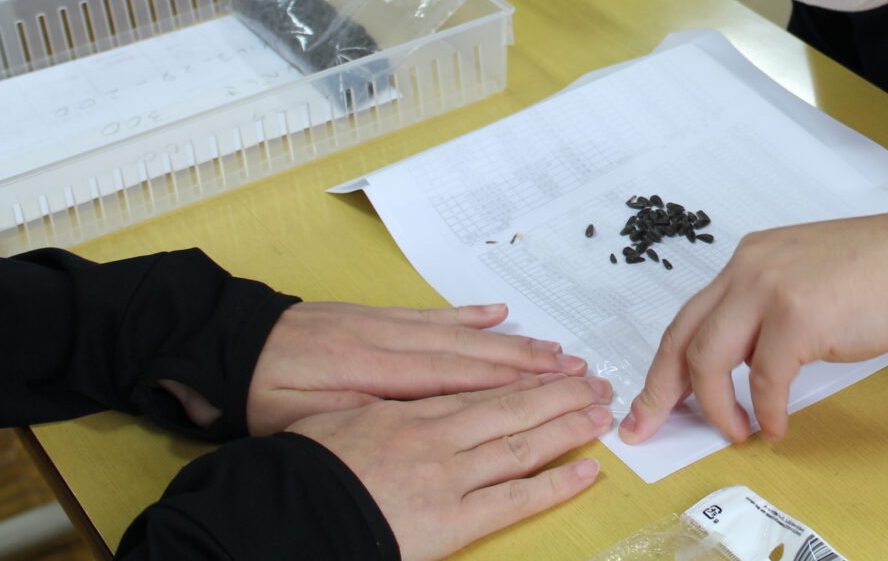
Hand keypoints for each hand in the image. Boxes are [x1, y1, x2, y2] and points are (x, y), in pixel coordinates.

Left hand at [161, 301, 587, 433]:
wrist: (229, 342)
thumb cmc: (262, 393)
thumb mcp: (306, 423)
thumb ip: (364, 421)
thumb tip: (417, 424)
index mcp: (376, 373)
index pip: (456, 380)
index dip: (508, 386)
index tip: (553, 390)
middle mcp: (392, 342)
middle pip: (474, 355)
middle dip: (530, 365)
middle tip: (579, 371)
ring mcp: (388, 324)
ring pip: (462, 334)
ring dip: (512, 343)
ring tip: (558, 350)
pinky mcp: (379, 316)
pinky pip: (434, 314)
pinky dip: (470, 315)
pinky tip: (500, 313)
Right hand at [290, 372, 612, 560]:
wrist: (284, 514)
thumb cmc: (302, 473)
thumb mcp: (337, 424)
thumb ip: (380, 412)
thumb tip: (405, 402)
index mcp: (411, 413)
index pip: (480, 389)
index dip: (522, 377)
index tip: (554, 366)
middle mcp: (438, 437)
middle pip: (512, 407)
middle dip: (559, 393)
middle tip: (598, 382)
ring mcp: (449, 477)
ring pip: (522, 445)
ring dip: (567, 427)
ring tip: (602, 414)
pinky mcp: (453, 520)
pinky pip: (515, 499)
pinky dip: (555, 484)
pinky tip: (586, 472)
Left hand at [619, 211, 887, 445]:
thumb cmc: (884, 275)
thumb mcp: (808, 279)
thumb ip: (768, 311)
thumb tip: (743, 366)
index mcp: (751, 257)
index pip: (689, 316)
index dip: (665, 364)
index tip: (651, 400)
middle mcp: (750, 266)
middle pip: (681, 337)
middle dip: (659, 391)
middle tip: (646, 428)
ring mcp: (770, 289)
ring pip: (709, 361)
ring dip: (717, 409)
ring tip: (736, 433)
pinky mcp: (796, 317)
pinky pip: (764, 382)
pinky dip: (768, 413)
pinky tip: (778, 427)